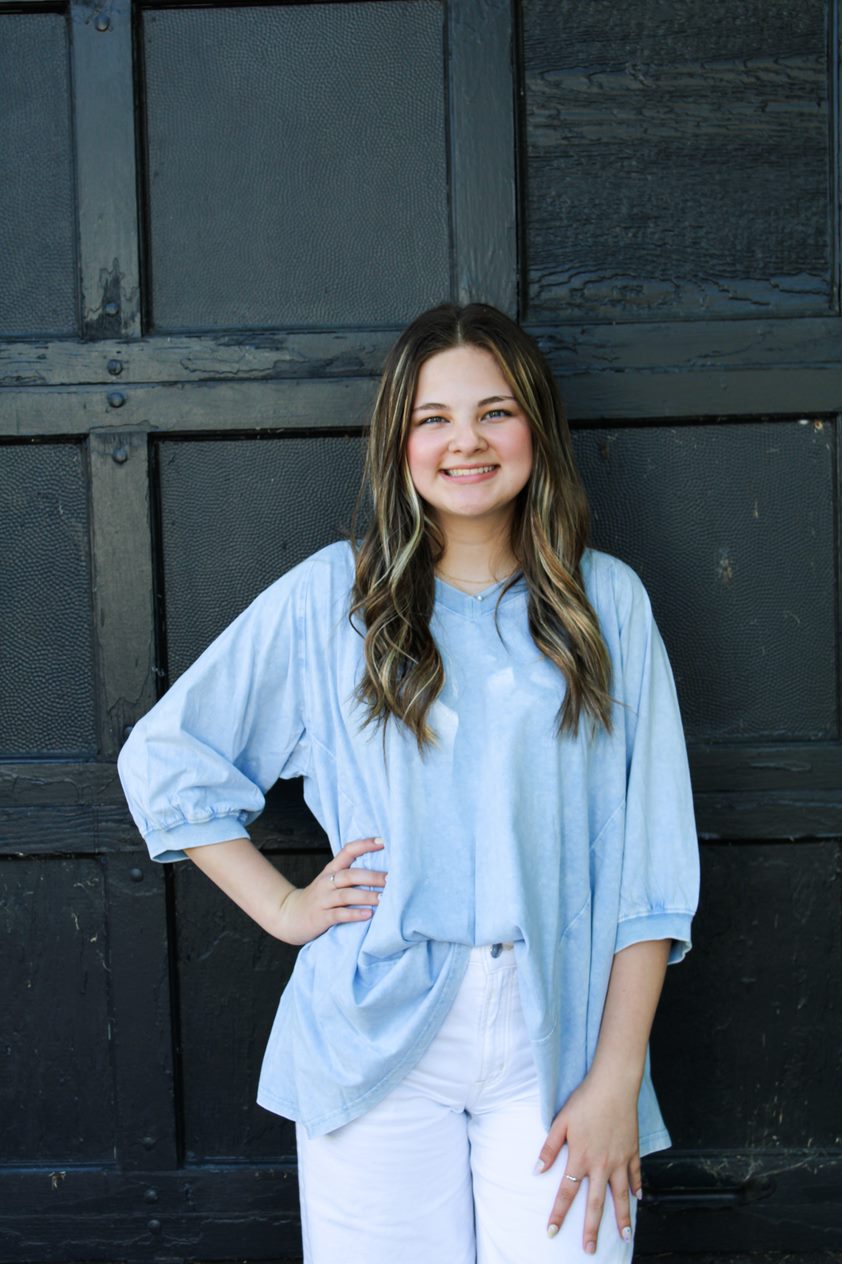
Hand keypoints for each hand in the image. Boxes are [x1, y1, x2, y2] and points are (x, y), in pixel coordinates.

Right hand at [275, 836, 386, 945]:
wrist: (289, 916)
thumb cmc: (319, 898)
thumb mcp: (330, 882)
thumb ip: (349, 874)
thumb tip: (382, 870)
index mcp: (331, 870)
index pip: (348, 851)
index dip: (365, 844)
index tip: (383, 841)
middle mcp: (326, 882)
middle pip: (350, 874)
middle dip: (372, 876)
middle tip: (391, 879)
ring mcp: (323, 899)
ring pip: (346, 894)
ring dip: (367, 896)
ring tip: (384, 899)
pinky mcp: (321, 917)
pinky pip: (339, 914)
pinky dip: (354, 914)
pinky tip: (368, 914)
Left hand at [534, 1071, 640, 1252]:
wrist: (613, 1084)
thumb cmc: (584, 1101)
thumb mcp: (560, 1121)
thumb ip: (549, 1148)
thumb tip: (536, 1171)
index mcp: (580, 1158)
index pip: (567, 1193)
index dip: (558, 1214)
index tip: (552, 1232)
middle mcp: (601, 1164)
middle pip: (596, 1203)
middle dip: (592, 1229)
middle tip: (590, 1250)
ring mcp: (620, 1159)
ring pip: (621, 1195)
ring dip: (622, 1218)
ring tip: (625, 1237)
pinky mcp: (632, 1151)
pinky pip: (636, 1174)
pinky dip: (638, 1188)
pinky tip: (639, 1200)